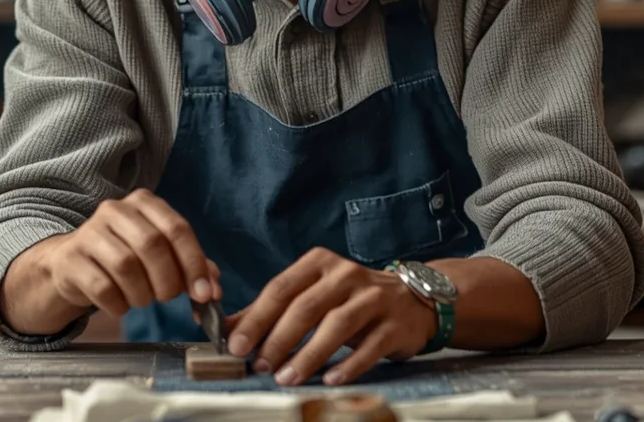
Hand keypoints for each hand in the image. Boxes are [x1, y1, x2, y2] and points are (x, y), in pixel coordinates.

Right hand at [40, 189, 219, 316]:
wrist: (72, 265)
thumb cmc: (125, 258)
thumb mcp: (161, 255)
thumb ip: (192, 267)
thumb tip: (213, 289)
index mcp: (143, 203)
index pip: (177, 228)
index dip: (194, 263)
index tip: (203, 293)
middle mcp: (115, 210)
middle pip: (152, 245)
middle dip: (167, 280)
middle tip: (167, 297)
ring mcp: (88, 232)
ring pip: (126, 266)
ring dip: (142, 294)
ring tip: (142, 299)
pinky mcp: (70, 259)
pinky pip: (102, 287)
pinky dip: (118, 304)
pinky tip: (120, 305)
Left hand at [225, 248, 436, 386]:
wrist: (413, 300)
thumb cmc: (351, 299)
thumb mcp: (313, 294)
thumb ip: (273, 309)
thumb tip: (230, 330)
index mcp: (320, 263)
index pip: (281, 288)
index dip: (256, 318)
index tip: (237, 345)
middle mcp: (346, 275)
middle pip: (305, 307)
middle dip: (278, 339)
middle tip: (260, 366)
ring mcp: (374, 298)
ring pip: (336, 326)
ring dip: (308, 355)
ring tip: (287, 378)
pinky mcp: (395, 324)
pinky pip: (369, 347)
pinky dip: (349, 365)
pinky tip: (330, 380)